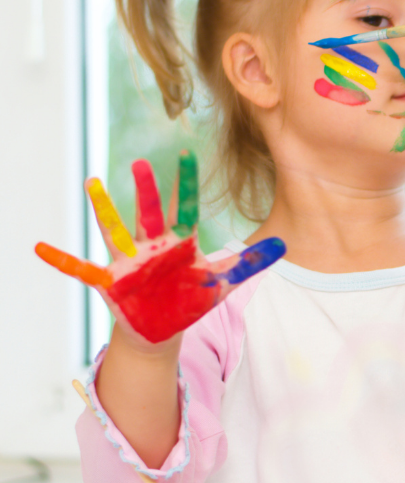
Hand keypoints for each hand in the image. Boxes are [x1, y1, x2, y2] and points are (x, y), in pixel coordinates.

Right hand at [35, 153, 284, 345]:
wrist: (163, 328)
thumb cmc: (190, 299)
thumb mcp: (223, 283)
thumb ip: (251, 263)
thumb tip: (285, 243)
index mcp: (180, 243)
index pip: (186, 208)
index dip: (186, 184)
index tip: (186, 154)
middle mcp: (152, 246)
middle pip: (150, 213)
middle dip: (146, 191)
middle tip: (140, 163)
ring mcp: (130, 261)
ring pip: (115, 231)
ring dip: (103, 210)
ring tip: (91, 183)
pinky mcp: (111, 281)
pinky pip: (81, 269)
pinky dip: (62, 260)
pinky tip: (40, 248)